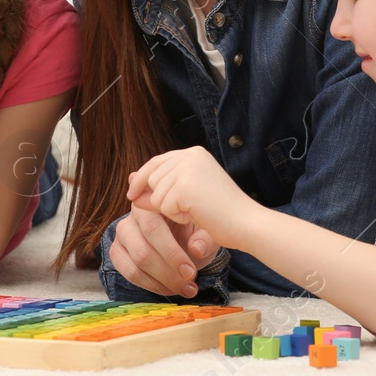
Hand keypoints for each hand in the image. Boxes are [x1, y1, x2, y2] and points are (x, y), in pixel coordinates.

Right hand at [108, 206, 221, 298]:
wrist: (185, 235)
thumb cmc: (195, 229)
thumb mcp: (207, 231)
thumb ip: (206, 239)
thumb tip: (196, 249)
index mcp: (156, 201)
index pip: (153, 227)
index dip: (171, 253)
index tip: (190, 272)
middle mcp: (135, 212)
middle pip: (143, 248)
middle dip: (168, 270)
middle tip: (189, 282)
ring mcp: (123, 231)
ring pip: (136, 261)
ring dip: (162, 281)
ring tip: (185, 288)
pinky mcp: (117, 250)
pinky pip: (129, 272)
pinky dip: (152, 285)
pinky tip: (170, 289)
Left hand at [127, 146, 258, 252]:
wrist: (245, 223)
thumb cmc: (221, 213)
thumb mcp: (186, 196)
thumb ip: (160, 188)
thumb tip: (129, 184)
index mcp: (194, 153)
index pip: (156, 162)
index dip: (141, 178)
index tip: (131, 194)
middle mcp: (190, 155)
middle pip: (152, 178)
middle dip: (161, 199)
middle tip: (189, 208)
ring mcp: (188, 169)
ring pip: (156, 194)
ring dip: (171, 209)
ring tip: (196, 210)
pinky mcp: (185, 186)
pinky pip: (164, 206)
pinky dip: (178, 216)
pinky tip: (197, 215)